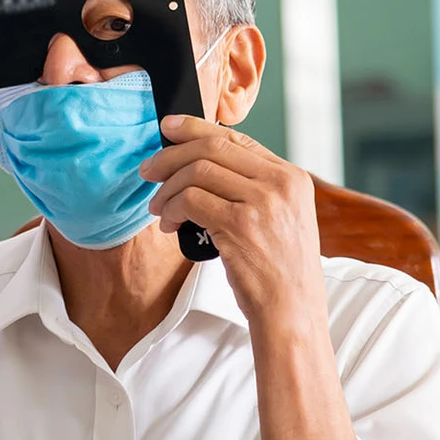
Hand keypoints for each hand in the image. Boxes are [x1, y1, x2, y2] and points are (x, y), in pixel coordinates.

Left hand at [140, 115, 323, 316]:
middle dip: (170, 156)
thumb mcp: (281, 219)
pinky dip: (171, 210)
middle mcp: (280, 183)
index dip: (196, 128)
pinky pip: (190, 200)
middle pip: (211, 147)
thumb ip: (252, 188)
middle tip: (148, 171)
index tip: (168, 128)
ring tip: (158, 209)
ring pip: (196, 172)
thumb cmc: (280, 271)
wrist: (292, 311)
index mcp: (291, 177)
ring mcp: (262, 202)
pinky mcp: (240, 224)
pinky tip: (169, 225)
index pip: (236, 138)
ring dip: (167, 190)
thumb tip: (198, 164)